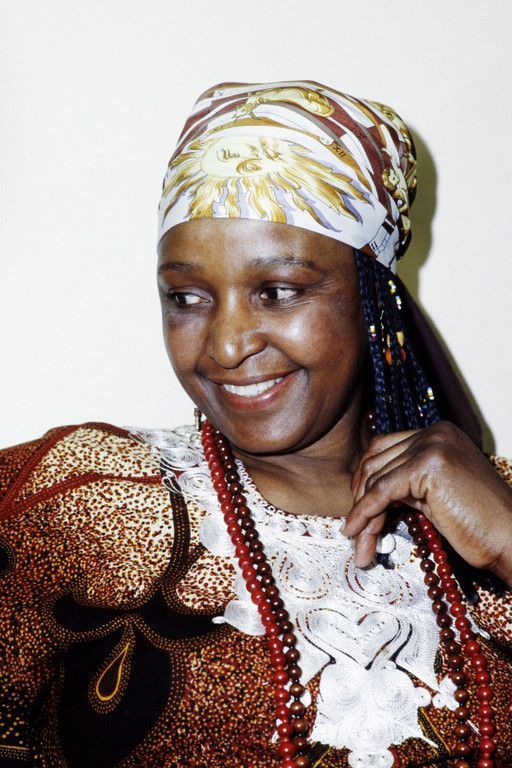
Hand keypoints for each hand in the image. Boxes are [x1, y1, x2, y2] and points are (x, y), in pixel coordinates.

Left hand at [344, 422, 511, 585]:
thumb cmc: (478, 525)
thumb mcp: (434, 494)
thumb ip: (405, 482)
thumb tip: (362, 492)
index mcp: (437, 433)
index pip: (383, 448)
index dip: (365, 480)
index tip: (357, 509)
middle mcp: (434, 432)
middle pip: (375, 461)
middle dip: (360, 499)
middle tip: (354, 531)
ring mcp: (432, 445)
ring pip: (375, 478)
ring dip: (362, 514)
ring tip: (360, 544)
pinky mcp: (428, 466)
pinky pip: (381, 491)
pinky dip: (364, 513)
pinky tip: (356, 533)